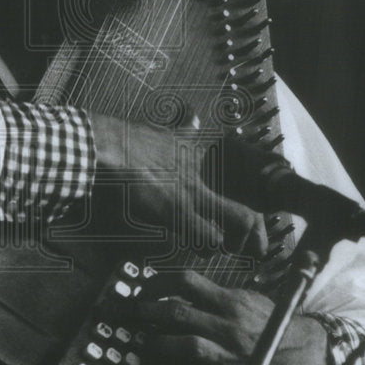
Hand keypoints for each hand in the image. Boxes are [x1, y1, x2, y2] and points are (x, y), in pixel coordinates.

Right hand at [89, 112, 267, 257]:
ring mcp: (195, 192)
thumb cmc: (131, 141)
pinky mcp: (177, 210)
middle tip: (250, 247)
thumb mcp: (167, 131)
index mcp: (207, 158)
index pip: (248, 180)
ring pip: (241, 220)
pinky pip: (208, 237)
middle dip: (256, 230)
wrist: (109, 145)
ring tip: (220, 248)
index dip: (254, 204)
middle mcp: (208, 174)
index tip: (252, 220)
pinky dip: (207, 247)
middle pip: (252, 202)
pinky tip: (198, 248)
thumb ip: (185, 129)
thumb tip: (194, 116)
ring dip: (231, 241)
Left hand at [124, 268, 328, 364]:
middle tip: (135, 311)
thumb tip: (181, 286)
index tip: (145, 287)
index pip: (187, 282)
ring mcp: (228, 354)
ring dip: (161, 343)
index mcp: (231, 302)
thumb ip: (218, 292)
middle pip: (179, 313)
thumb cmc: (271, 322)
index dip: (159, 282)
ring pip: (187, 346)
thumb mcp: (248, 298)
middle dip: (149, 311)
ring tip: (147, 341)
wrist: (303, 352)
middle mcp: (228, 326)